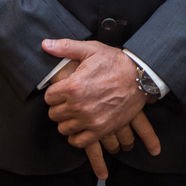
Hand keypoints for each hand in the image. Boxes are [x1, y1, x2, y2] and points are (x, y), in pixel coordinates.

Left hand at [42, 39, 157, 150]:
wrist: (140, 77)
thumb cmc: (116, 62)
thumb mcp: (91, 49)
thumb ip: (66, 47)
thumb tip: (45, 44)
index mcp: (73, 86)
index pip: (49, 97)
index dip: (54, 93)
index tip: (62, 91)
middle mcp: (79, 105)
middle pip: (54, 114)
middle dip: (59, 107)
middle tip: (69, 101)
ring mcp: (90, 119)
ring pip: (63, 128)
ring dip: (67, 121)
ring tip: (75, 113)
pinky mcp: (101, 129)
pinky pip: (78, 141)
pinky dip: (76, 136)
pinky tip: (80, 127)